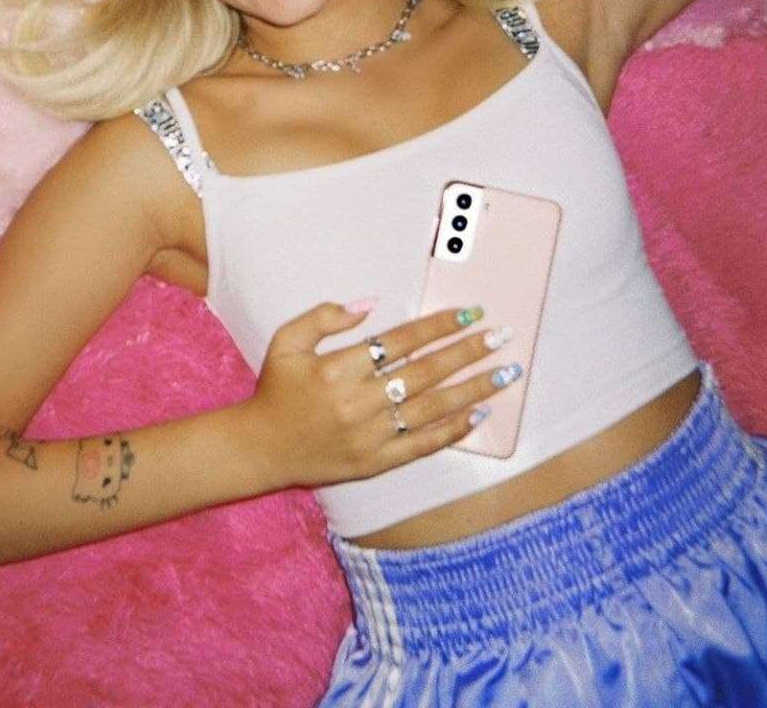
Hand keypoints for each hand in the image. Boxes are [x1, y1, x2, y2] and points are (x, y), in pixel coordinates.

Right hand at [243, 301, 513, 488]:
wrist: (261, 448)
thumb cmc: (276, 389)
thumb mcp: (286, 341)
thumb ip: (324, 316)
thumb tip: (368, 304)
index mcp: (339, 367)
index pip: (400, 341)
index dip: (437, 327)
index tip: (469, 314)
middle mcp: (359, 401)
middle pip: (424, 372)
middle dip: (467, 352)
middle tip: (501, 337)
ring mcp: (370, 435)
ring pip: (431, 408)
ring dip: (472, 389)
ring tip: (504, 373)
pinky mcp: (376, 462)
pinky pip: (422, 445)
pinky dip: (452, 430)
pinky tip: (478, 414)